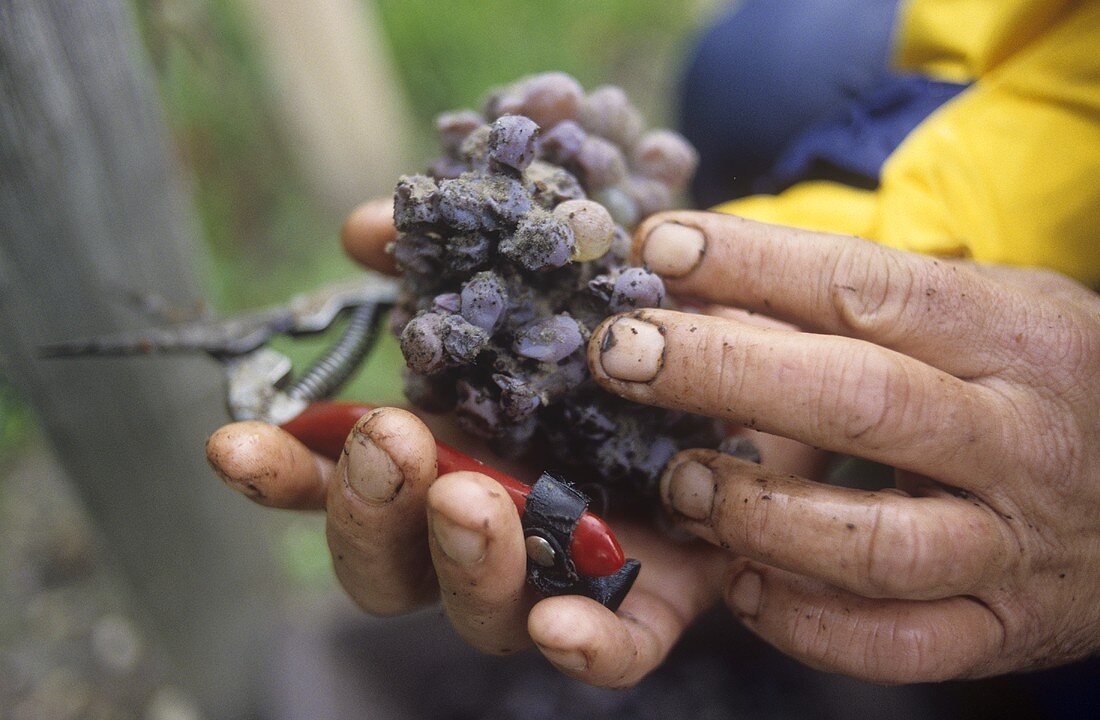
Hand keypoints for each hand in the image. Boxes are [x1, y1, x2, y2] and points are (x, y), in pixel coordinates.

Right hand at [206, 199, 748, 685]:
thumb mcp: (546, 268)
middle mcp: (493, 524)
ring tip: (472, 497)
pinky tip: (564, 620)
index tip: (232, 443)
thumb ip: (452, 259)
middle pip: (394, 566)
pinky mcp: (662, 596)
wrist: (760, 349)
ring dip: (464, 564)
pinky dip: (585, 645)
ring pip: (488, 613)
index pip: (340, 483)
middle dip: (374, 511)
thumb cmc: (632, 314)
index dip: (284, 474)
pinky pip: (617, 647)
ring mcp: (568, 569)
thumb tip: (366, 227)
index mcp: (448, 453)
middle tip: (394, 440)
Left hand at [583, 210, 1099, 681]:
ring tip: (677, 485)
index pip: (867, 287)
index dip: (753, 264)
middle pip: (860, 400)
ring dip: (758, 514)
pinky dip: (808, 625)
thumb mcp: (986, 310)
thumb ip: (868, 296)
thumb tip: (705, 270)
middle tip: (621, 355)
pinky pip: (897, 647)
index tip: (660, 247)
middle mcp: (1019, 439)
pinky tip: (742, 587)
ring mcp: (1015, 547)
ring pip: (875, 543)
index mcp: (1012, 336)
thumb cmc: (1041, 381)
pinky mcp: (1002, 629)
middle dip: (723, 373)